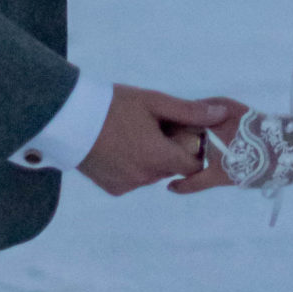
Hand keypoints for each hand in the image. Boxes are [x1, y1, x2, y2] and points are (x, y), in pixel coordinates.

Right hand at [77, 85, 237, 196]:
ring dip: (151, 158)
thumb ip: (189, 111)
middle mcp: (145, 177)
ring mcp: (128, 185)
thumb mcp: (154, 102)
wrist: (71, 118)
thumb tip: (221, 114)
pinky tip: (120, 146)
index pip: (192, 165)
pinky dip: (133, 166)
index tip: (181, 132)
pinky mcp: (113, 189)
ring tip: (134, 133)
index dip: (191, 148)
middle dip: (170, 150)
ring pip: (152, 174)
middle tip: (154, 126)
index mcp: (158, 157)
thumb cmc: (115, 105)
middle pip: (171, 168)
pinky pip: (134, 180)